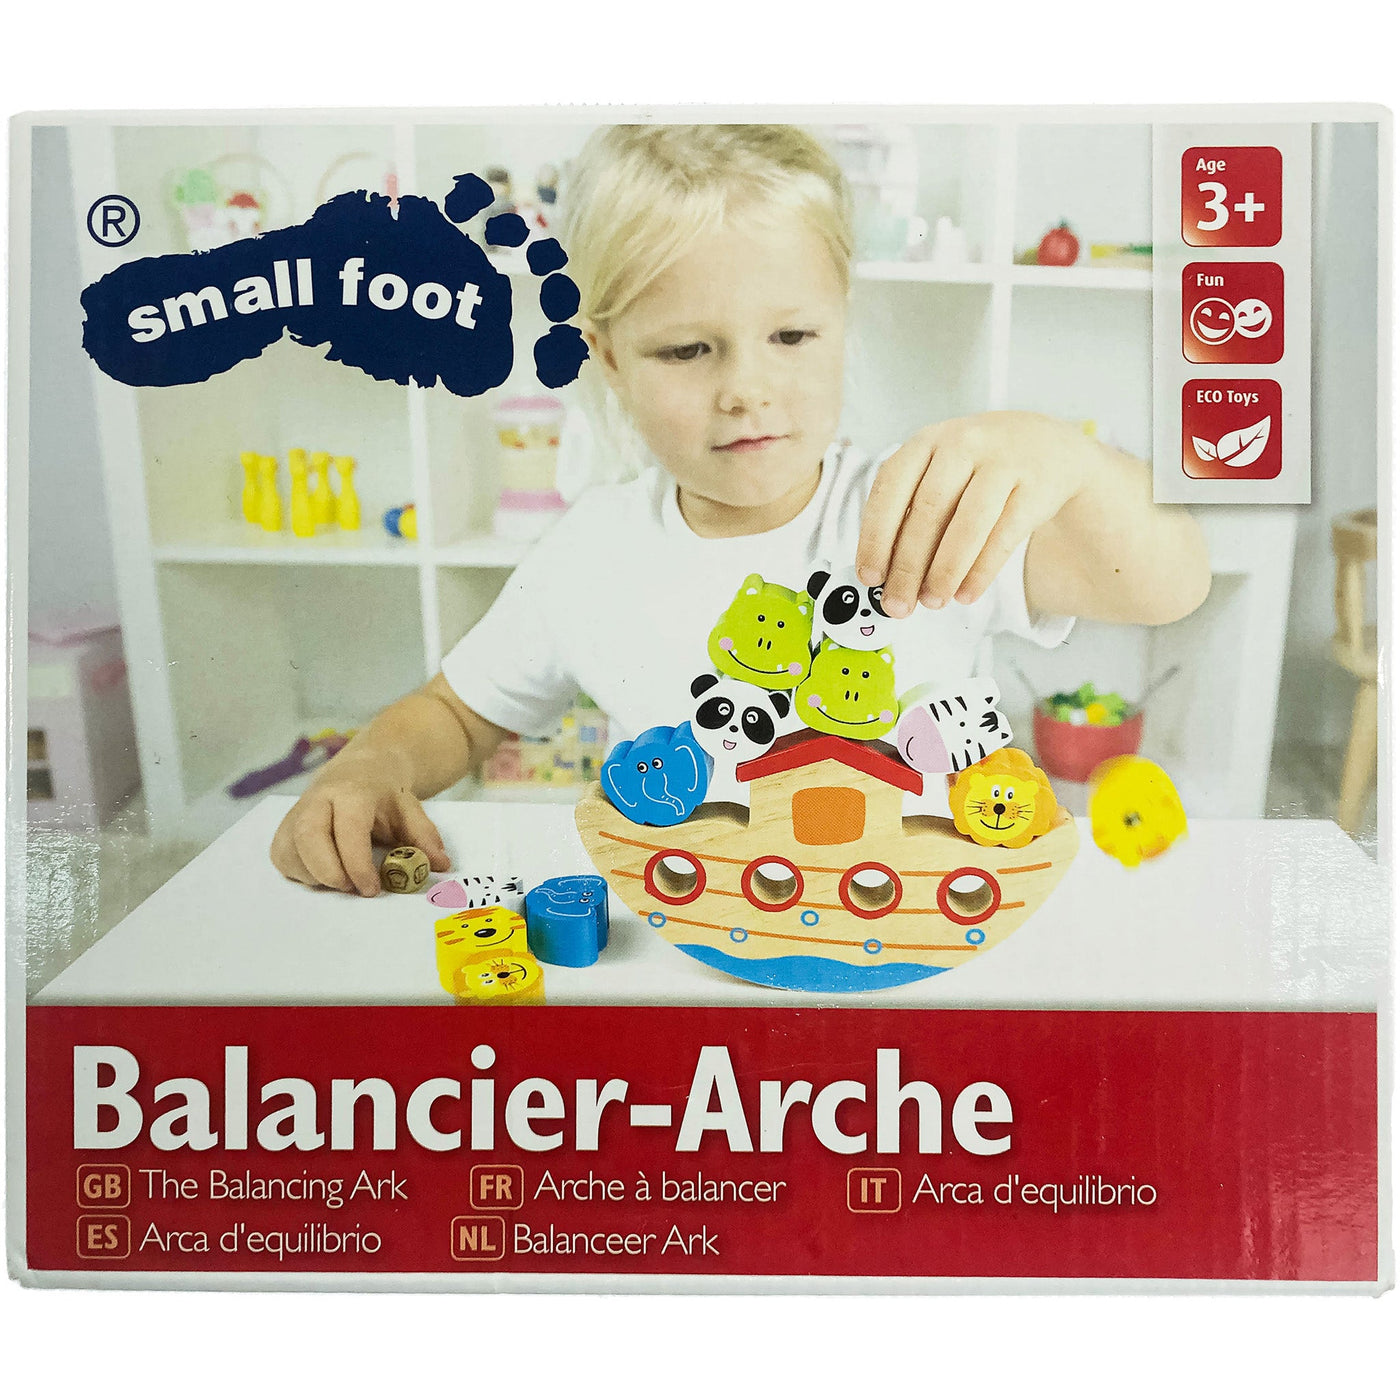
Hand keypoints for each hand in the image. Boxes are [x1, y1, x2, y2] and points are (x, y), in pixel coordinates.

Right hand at [270, 746, 450, 896]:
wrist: (360, 769)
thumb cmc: (385, 795)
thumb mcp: (410, 809)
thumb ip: (423, 836)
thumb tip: (439, 865)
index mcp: (352, 791)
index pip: (348, 828)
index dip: (357, 862)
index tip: (371, 889)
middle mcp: (318, 799)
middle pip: (307, 835)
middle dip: (328, 870)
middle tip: (351, 889)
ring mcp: (296, 812)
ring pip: (290, 849)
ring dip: (315, 875)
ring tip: (343, 879)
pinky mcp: (283, 829)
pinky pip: (282, 856)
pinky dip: (301, 873)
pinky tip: (325, 872)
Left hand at [856, 412, 1089, 617]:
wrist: (1049, 446)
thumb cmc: (978, 469)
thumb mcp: (939, 471)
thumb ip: (912, 510)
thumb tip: (887, 574)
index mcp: (926, 442)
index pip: (890, 489)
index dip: (875, 536)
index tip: (869, 577)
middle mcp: (961, 445)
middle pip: (927, 511)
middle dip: (908, 566)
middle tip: (898, 605)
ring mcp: (1001, 462)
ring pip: (967, 524)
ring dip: (945, 571)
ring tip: (932, 602)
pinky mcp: (1035, 487)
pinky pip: (1004, 535)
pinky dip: (981, 571)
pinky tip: (966, 595)